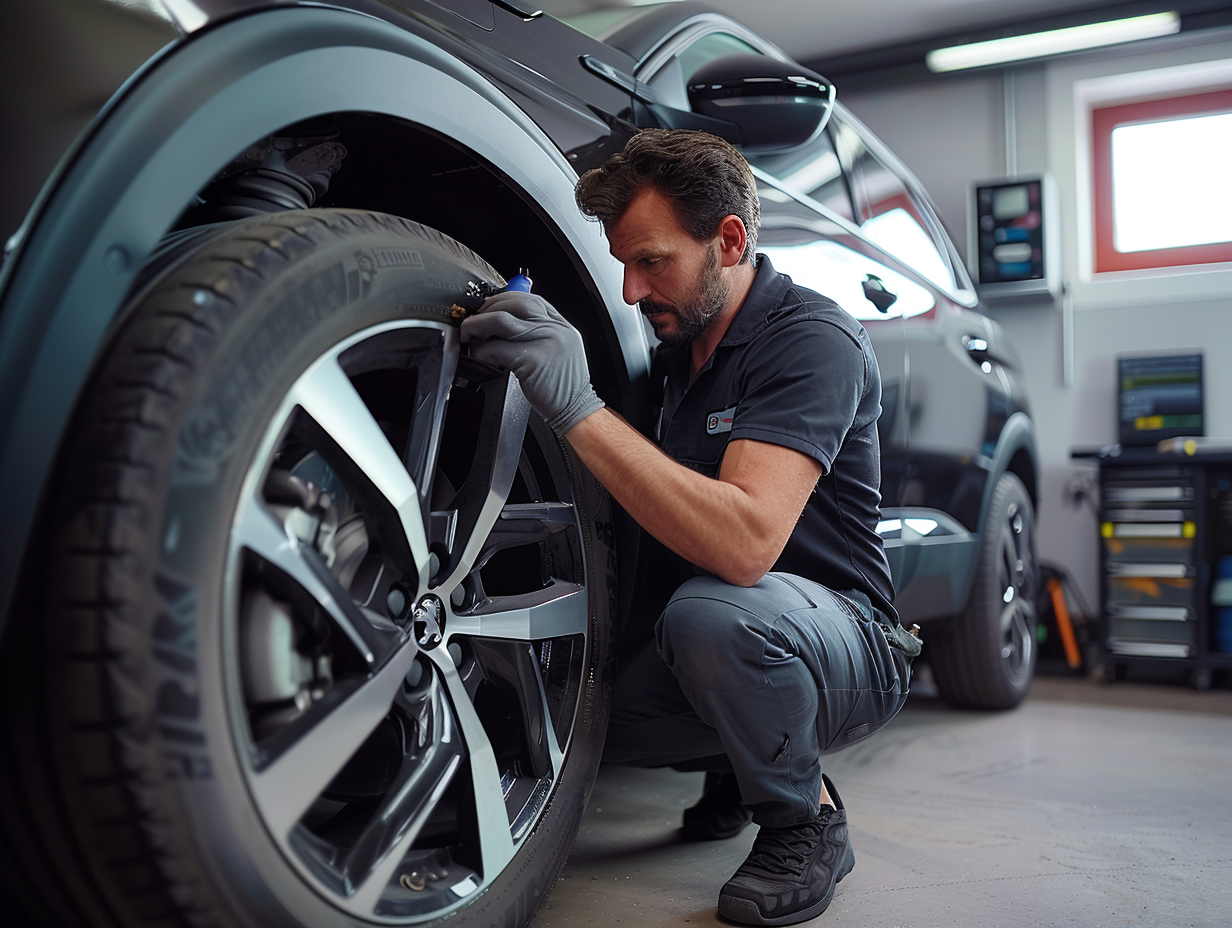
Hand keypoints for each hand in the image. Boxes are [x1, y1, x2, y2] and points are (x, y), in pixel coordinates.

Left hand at [460, 290, 603, 434]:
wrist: (576, 410)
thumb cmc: (563, 386)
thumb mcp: (560, 351)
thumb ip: (539, 334)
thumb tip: (504, 323)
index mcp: (562, 325)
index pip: (530, 298)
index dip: (503, 299)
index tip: (488, 307)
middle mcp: (555, 329)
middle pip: (514, 303)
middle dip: (488, 307)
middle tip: (473, 319)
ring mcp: (545, 343)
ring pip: (501, 320)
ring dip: (477, 324)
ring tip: (468, 333)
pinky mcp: (532, 360)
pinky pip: (497, 348)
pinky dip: (481, 349)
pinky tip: (478, 354)